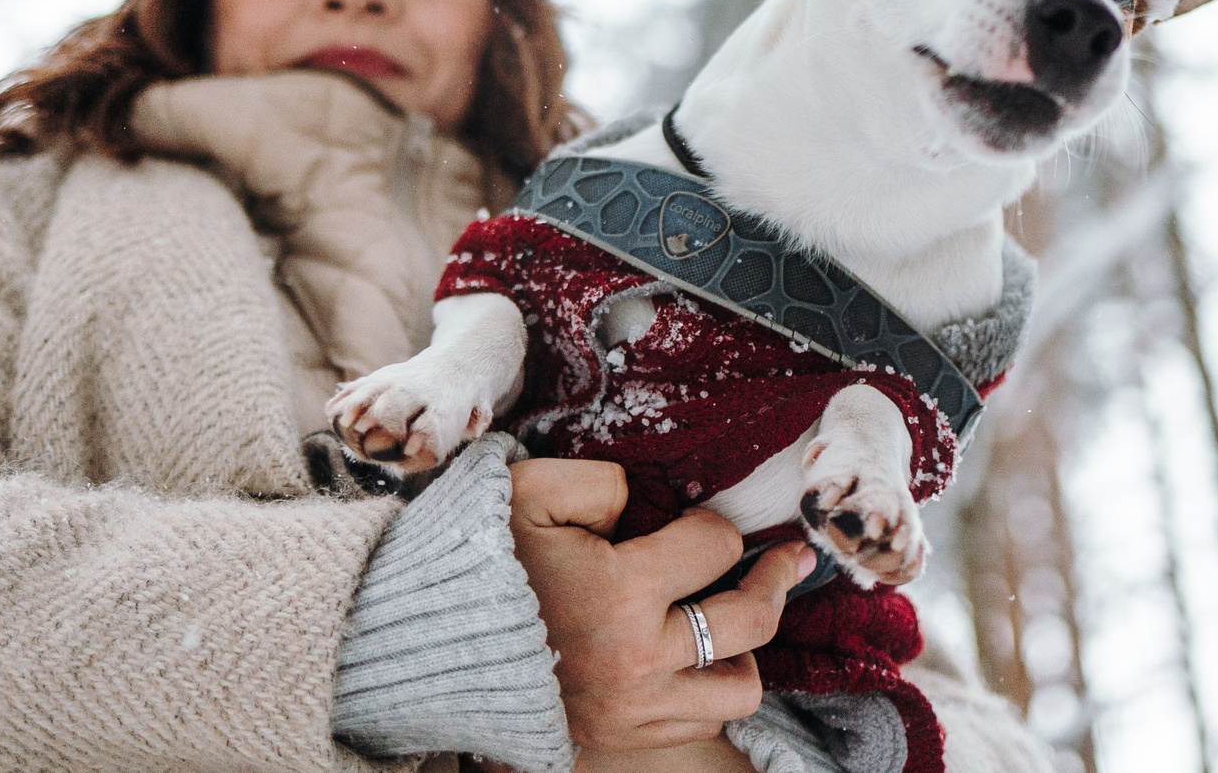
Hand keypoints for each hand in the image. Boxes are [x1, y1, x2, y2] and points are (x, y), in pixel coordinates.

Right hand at [508, 457, 809, 753]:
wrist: (432, 638)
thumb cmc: (483, 557)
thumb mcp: (532, 488)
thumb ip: (606, 481)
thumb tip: (651, 502)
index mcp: (620, 593)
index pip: (716, 547)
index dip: (714, 524)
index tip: (697, 521)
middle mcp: (638, 660)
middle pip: (752, 620)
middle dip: (776, 579)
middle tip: (786, 560)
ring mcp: (633, 709)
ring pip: (739, 691)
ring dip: (745, 651)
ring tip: (732, 619)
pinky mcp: (621, 736)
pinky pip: (700, 725)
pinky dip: (706, 690)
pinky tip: (693, 656)